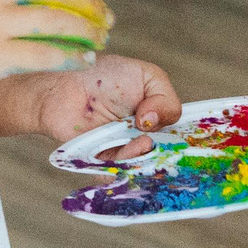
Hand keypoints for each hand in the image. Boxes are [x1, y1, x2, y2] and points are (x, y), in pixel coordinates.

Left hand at [0, 56, 180, 162]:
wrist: (63, 88)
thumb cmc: (104, 75)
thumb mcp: (146, 76)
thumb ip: (165, 98)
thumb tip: (154, 124)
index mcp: (158, 117)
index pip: (181, 136)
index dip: (184, 138)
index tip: (181, 134)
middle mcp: (146, 137)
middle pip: (166, 155)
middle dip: (167, 149)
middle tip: (154, 133)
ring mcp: (127, 151)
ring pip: (146, 165)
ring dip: (145, 153)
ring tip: (141, 138)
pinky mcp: (108, 163)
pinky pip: (123, 171)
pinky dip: (128, 162)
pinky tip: (128, 149)